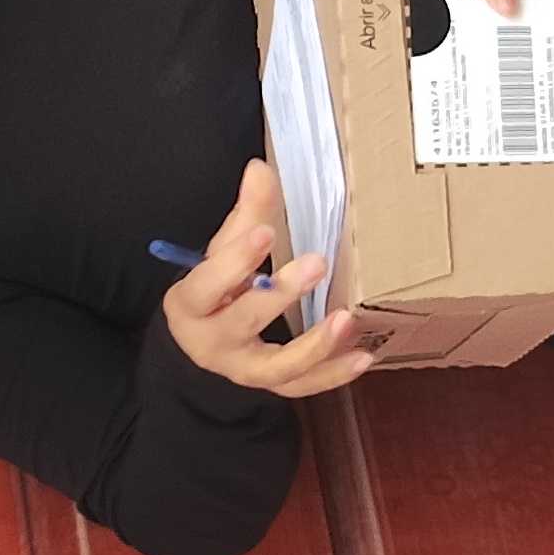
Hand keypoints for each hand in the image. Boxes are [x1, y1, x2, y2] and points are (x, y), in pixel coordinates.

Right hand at [161, 160, 371, 398]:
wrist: (203, 344)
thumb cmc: (216, 290)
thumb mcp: (221, 253)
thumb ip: (245, 215)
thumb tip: (260, 167)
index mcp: (190, 304)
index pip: (206, 285)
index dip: (234, 261)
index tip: (265, 233)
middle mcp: (212, 343)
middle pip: (242, 321)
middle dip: (279, 294)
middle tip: (316, 262)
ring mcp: (244, 370)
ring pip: (277, 367)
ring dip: (315, 344)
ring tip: (346, 318)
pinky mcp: (272, 386)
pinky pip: (303, 387)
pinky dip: (334, 375)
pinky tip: (363, 357)